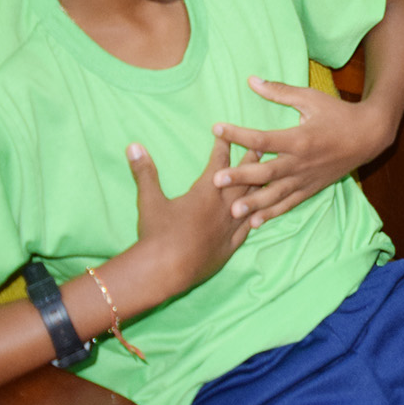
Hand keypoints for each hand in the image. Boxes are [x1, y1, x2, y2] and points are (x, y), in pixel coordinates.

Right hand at [129, 137, 256, 293]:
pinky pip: (249, 228)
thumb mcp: (148, 200)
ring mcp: (229, 227)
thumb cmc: (156, 234)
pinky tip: (262, 214)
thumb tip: (133, 145)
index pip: (219, 162)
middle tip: (262, 145)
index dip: (223, 146)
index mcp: (205, 192)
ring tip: (270, 176)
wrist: (164, 271)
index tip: (227, 133)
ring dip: (260, 187)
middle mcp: (223, 206)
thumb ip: (144, 172)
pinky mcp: (231, 246)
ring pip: (252, 201)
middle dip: (252, 160)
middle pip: (244, 178)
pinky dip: (257, 218)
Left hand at [211, 76, 394, 225]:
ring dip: (254, 203)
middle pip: (266, 172)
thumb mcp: (311, 98)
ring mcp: (307, 178)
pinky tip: (255, 222)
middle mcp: (301, 162)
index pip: (263, 139)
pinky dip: (273, 213)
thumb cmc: (338, 113)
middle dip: (241, 177)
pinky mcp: (311, 188)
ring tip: (233, 211)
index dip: (238, 135)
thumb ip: (280, 92)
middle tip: (216, 180)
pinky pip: (290, 203)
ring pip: (277, 194)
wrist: (369, 135)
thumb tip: (252, 80)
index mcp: (299, 138)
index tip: (216, 129)